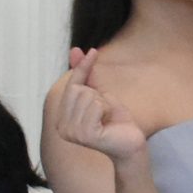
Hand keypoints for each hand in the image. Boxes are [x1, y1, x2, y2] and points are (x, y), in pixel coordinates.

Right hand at [51, 48, 146, 163]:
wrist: (131, 143)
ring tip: (106, 118)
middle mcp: (61, 127)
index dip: (83, 68)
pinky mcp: (86, 134)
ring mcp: (72, 133)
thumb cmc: (115, 120)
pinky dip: (106, 109)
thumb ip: (85, 74)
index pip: (72, 85)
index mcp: (62, 118)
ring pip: (88, 96)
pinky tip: (108, 123)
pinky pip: (96, 106)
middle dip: (98, 95)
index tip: (94, 51)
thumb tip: (75, 49)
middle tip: (105, 111)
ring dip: (104, 103)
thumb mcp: (99, 94)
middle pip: (79, 89)